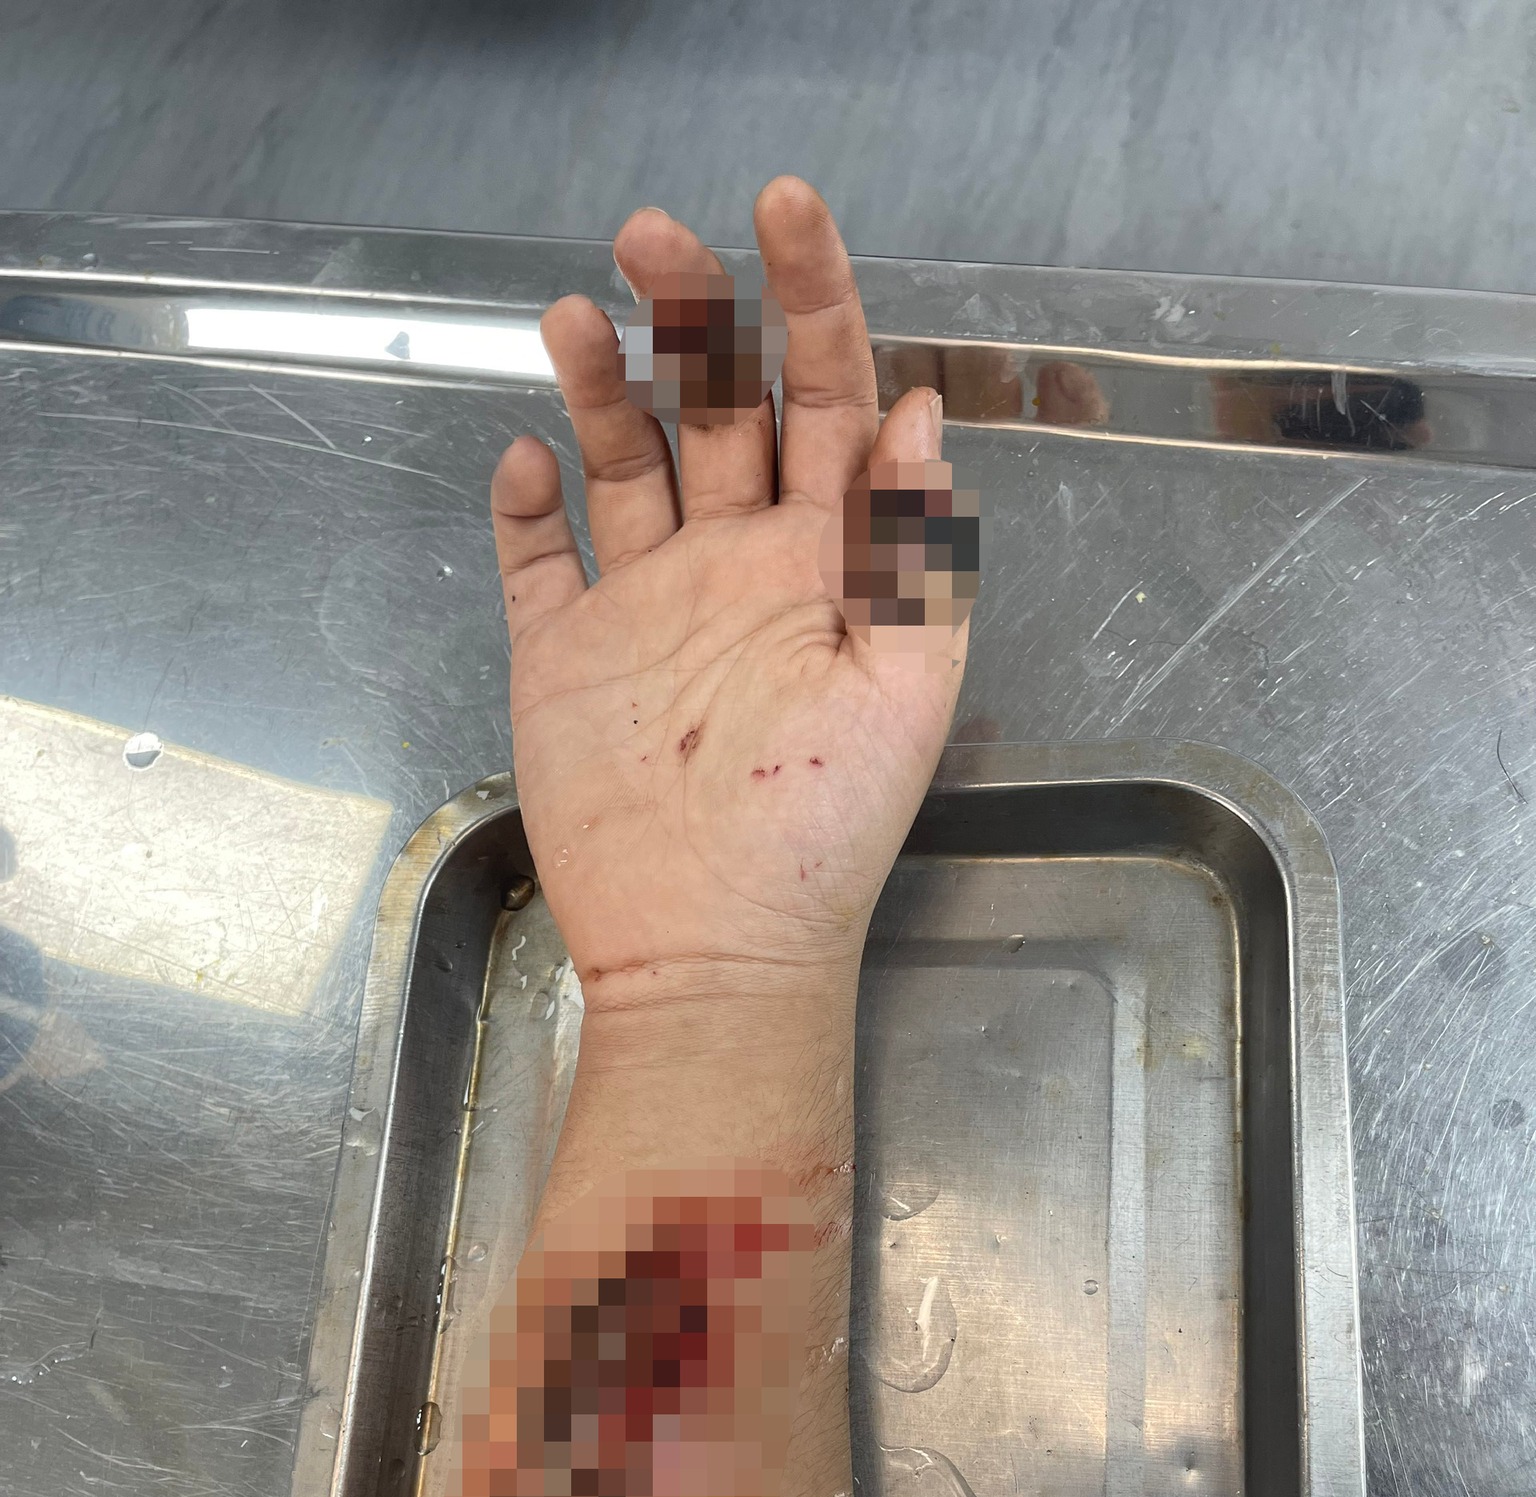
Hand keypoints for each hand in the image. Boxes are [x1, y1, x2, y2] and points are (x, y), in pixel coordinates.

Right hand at [490, 177, 971, 1021]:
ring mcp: (644, 606)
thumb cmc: (823, 833)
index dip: (815, 300)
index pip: (829, 400)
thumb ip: (910, 547)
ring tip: (567, 316)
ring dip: (600, 382)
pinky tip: (525, 464)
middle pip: (715, 405)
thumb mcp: (903, 688)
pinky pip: (538, 559)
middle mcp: (735, 563)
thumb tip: (923, 409)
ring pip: (621, 460)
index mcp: (824, 561)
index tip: (786, 210)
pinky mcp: (562, 656)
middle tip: (651, 237)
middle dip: (691, 311)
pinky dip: (526, 506)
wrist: (711, 949)